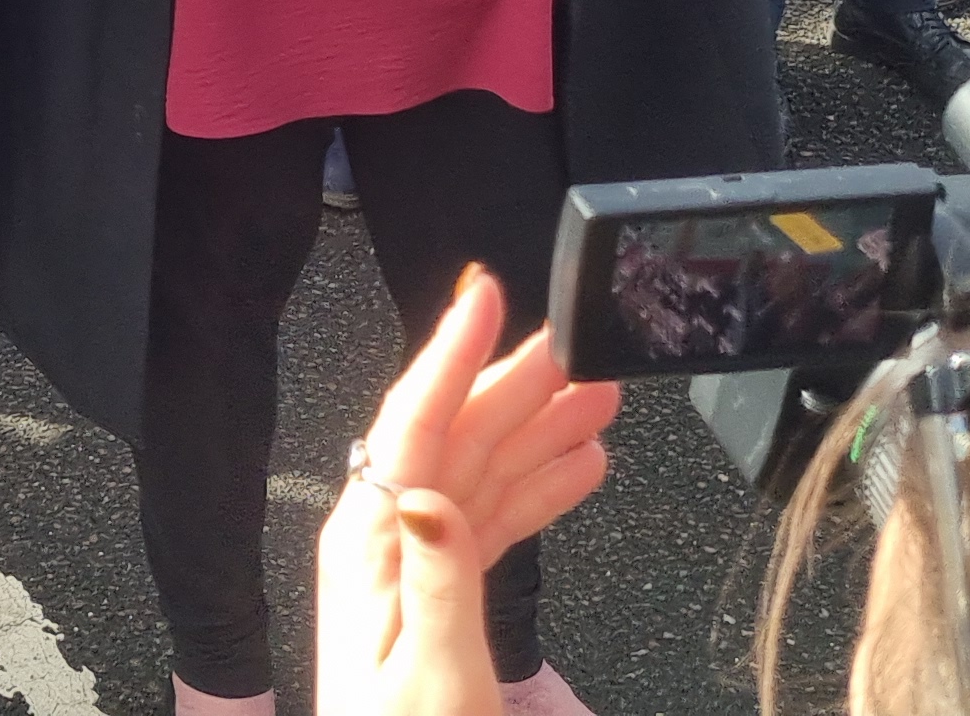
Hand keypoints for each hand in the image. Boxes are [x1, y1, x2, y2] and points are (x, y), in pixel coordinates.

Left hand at [314, 271, 617, 715]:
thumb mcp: (430, 673)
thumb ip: (438, 581)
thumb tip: (429, 494)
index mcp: (371, 544)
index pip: (412, 422)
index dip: (452, 353)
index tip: (486, 295)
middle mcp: (388, 537)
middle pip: (459, 433)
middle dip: (518, 382)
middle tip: (579, 344)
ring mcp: (416, 559)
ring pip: (484, 468)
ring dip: (540, 428)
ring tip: (598, 395)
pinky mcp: (444, 586)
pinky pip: (495, 516)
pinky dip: (540, 486)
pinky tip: (581, 464)